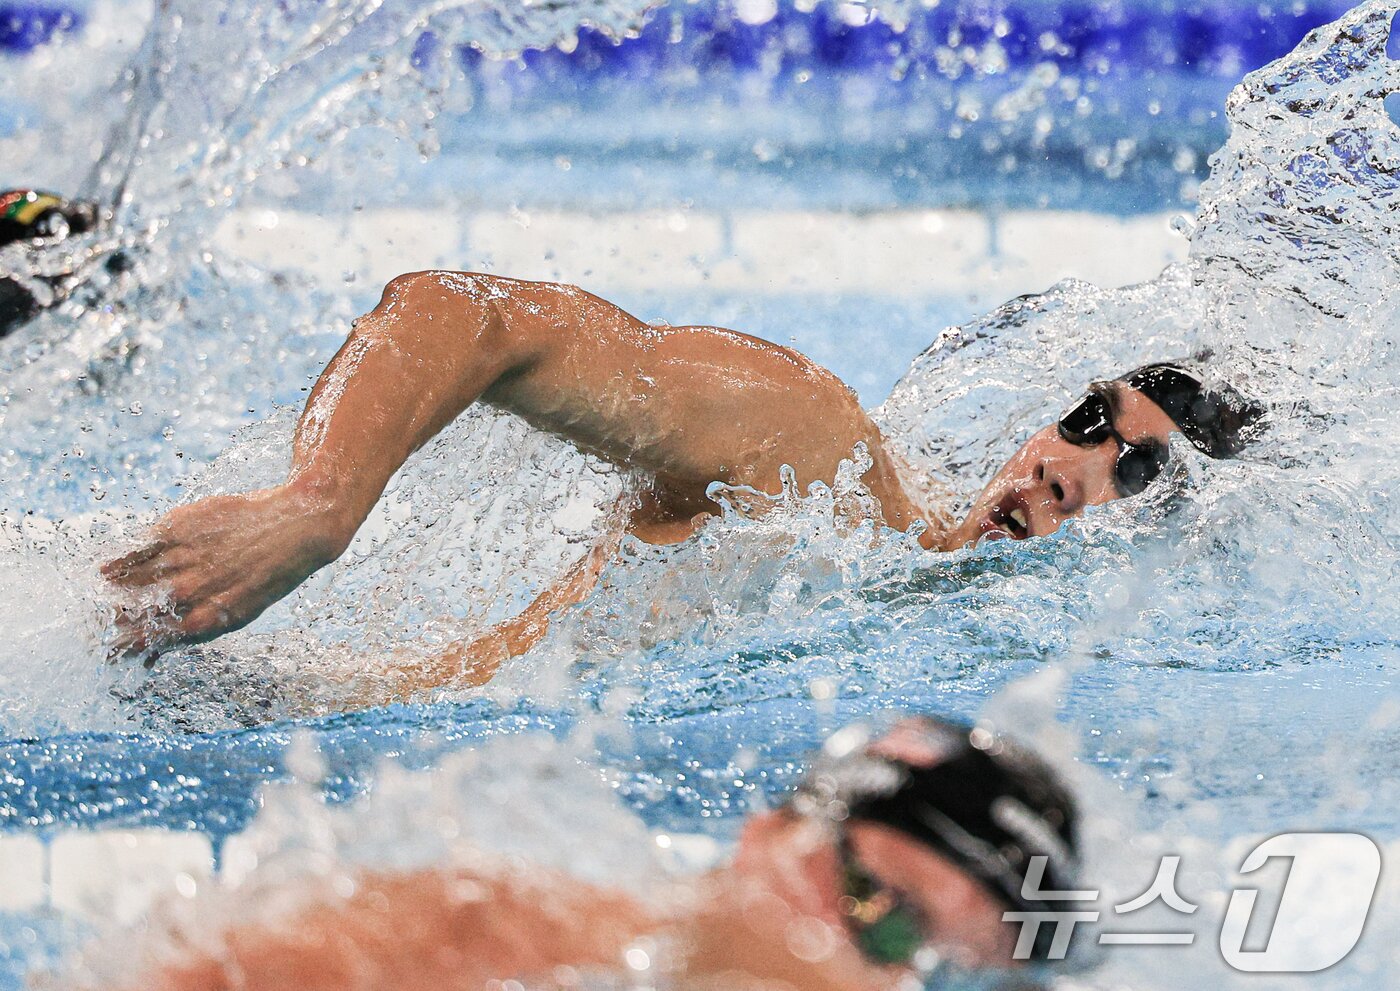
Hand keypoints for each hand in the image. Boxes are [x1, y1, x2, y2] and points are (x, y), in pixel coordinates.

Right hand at [101, 481, 352, 657]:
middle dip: (114, 622)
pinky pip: (140, 548)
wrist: (298, 526)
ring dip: (114, 593)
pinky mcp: (182, 528)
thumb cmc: (267, 574)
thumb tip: (150, 658)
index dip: (126, 646)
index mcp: (211, 618)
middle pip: (139, 612)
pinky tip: (106, 570)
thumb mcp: (238, 612)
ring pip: (135, 580)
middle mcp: (196, 589)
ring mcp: (188, 557)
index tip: (109, 651)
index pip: (154, 639)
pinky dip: (120, 562)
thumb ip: (192, 631)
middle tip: (100, 626)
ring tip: (102, 598)